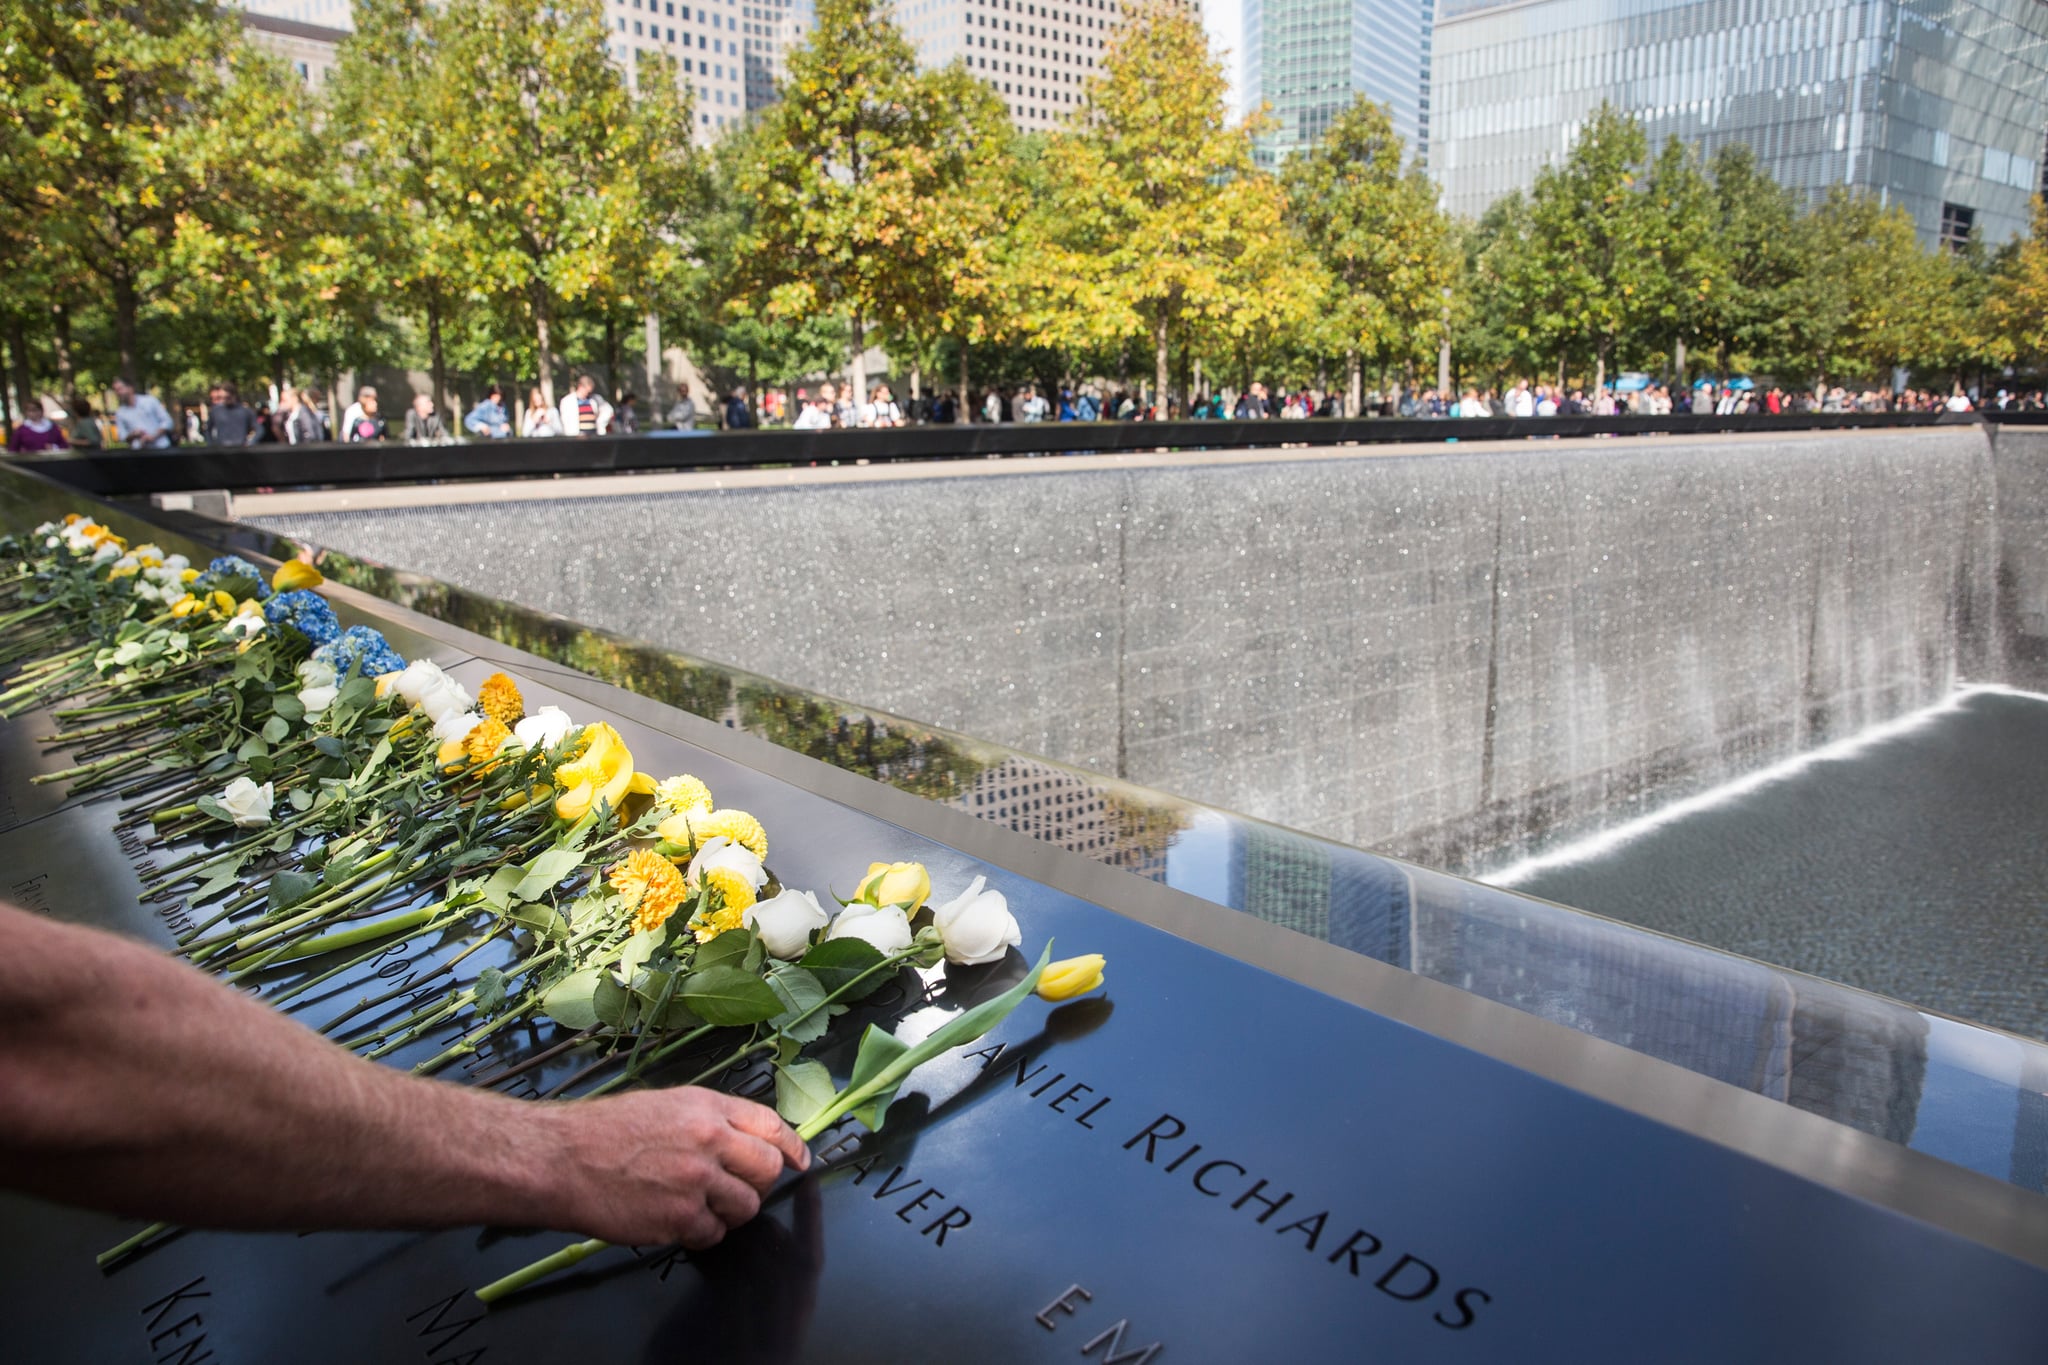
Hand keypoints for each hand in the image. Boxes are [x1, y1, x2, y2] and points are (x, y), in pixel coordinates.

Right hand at [545, 1087, 808, 1248]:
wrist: (562, 1160)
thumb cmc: (606, 1131)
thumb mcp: (667, 1104)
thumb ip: (712, 1119)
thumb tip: (750, 1138)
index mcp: (707, 1108)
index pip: (771, 1126)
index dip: (792, 1146)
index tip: (799, 1160)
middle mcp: (708, 1141)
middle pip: (767, 1170)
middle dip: (760, 1183)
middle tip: (739, 1188)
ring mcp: (695, 1183)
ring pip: (746, 1207)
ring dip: (731, 1211)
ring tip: (702, 1204)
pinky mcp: (678, 1219)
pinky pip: (712, 1234)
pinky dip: (702, 1232)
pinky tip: (678, 1219)